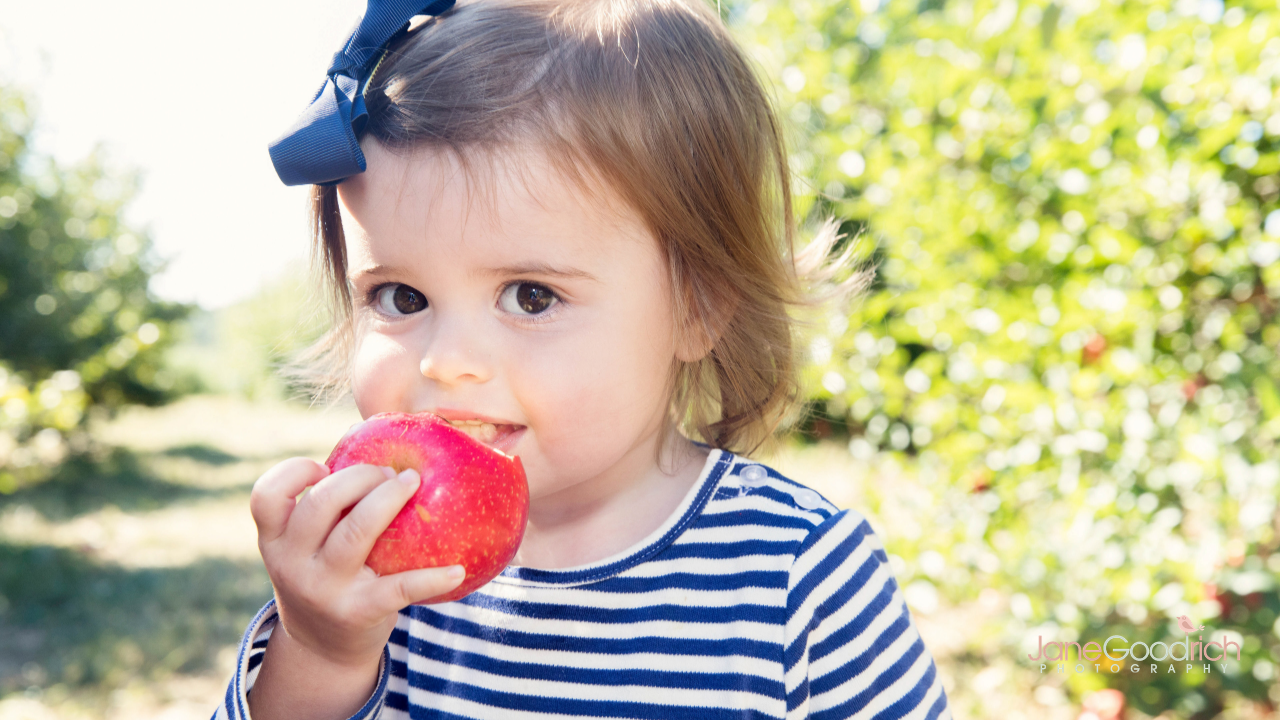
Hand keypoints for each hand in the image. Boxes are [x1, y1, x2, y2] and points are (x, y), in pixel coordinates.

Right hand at [250, 457, 465, 669]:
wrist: (322, 649)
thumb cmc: (325, 575)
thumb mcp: (306, 547)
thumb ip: (324, 509)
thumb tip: (384, 450)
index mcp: (275, 540)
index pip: (265, 497)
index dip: (295, 473)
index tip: (325, 469)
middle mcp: (291, 563)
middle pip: (322, 503)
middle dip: (361, 476)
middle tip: (391, 474)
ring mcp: (322, 589)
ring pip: (356, 532)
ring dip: (389, 499)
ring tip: (414, 484)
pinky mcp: (357, 612)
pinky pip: (399, 588)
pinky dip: (432, 578)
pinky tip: (457, 570)